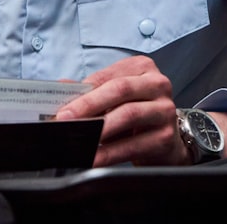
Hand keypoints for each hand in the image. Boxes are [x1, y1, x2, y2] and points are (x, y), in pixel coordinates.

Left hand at [54, 55, 187, 166]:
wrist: (166, 140)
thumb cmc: (136, 114)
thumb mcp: (114, 99)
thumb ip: (90, 92)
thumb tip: (60, 90)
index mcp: (141, 67)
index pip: (107, 77)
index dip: (82, 92)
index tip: (62, 107)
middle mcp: (157, 84)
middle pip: (119, 90)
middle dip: (88, 106)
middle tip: (66, 120)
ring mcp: (164, 109)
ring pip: (128, 115)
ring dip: (99, 129)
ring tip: (79, 138)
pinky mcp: (166, 136)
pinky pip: (133, 145)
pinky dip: (110, 154)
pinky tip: (95, 158)